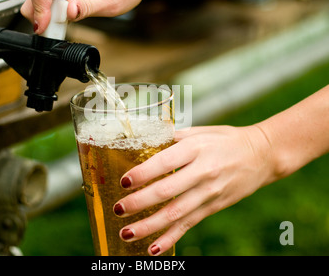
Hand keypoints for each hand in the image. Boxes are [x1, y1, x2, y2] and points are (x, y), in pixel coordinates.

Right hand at [21, 0, 165, 33]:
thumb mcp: (113, 2)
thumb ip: (88, 8)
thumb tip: (69, 12)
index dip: (38, 12)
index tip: (45, 28)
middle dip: (41, 18)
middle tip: (60, 30)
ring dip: (48, 15)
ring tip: (67, 23)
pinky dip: (53, 9)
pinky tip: (69, 15)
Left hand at [113, 125, 276, 255]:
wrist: (262, 155)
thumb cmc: (226, 139)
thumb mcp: (201, 131)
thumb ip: (173, 137)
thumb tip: (143, 140)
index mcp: (196, 148)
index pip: (165, 162)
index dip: (143, 173)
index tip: (124, 182)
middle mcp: (203, 172)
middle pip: (167, 191)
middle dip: (140, 202)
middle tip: (118, 209)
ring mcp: (209, 192)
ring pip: (176, 213)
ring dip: (149, 226)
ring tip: (127, 233)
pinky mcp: (213, 206)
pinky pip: (189, 224)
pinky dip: (171, 238)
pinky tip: (154, 248)